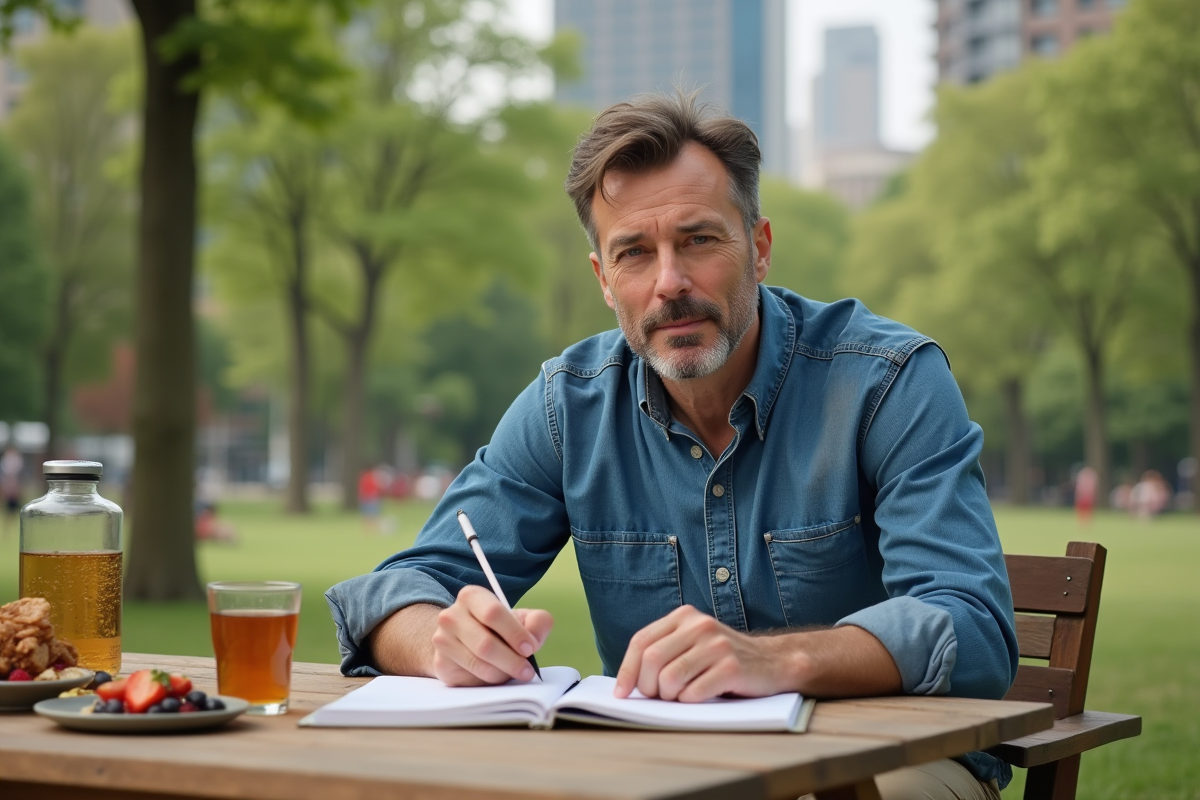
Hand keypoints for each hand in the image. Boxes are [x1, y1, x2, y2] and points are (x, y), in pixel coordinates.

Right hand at [430, 584, 552, 686]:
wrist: (465, 643)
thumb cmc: (498, 629)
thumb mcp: (522, 619)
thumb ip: (537, 622)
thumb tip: (533, 638)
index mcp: (472, 596)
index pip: (493, 613)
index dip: (514, 633)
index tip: (530, 648)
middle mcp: (451, 615)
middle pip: (485, 643)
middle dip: (512, 660)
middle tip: (527, 670)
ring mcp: (442, 639)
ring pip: (478, 662)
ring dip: (502, 672)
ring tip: (514, 672)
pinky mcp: (441, 663)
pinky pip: (470, 676)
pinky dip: (489, 679)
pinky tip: (496, 674)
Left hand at [614, 605, 794, 701]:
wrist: (772, 663)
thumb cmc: (723, 660)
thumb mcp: (693, 643)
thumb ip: (664, 652)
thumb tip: (626, 683)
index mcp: (684, 616)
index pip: (642, 641)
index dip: (627, 670)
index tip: (621, 693)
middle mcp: (699, 625)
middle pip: (652, 660)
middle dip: (647, 687)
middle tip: (657, 698)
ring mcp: (716, 645)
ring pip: (670, 678)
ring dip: (669, 697)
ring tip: (680, 698)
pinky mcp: (731, 667)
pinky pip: (693, 692)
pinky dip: (689, 702)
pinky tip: (700, 698)